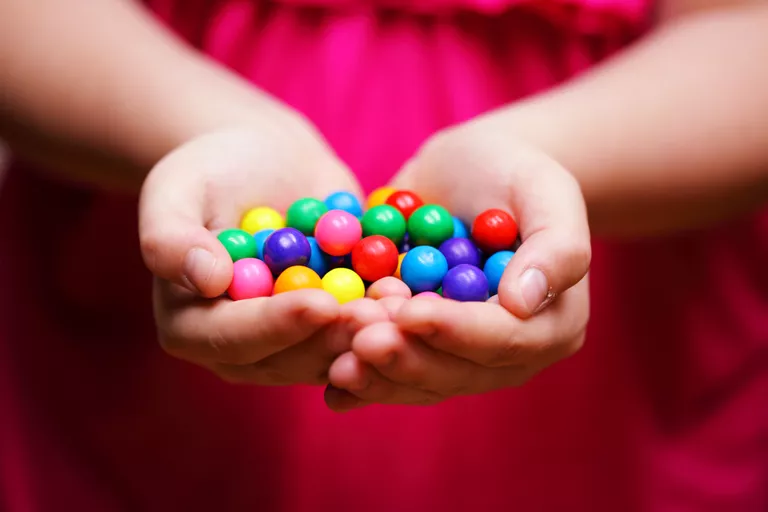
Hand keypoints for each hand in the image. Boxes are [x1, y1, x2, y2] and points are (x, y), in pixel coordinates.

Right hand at [139, 117, 383, 385]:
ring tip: (406, 305)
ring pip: (334, 352)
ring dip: (372, 334)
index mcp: (192, 327)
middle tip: (378, 314)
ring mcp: (293, 342)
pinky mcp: (332, 327)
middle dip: (336, 337)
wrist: (266, 160)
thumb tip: (205, 279)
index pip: (233, 339)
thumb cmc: (212, 170)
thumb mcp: (176, 189)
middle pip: (290, 358)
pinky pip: (362, 330)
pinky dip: (391, 316)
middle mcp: (243, 348)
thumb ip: (170, 237)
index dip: (277, 325)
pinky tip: (420, 296)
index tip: (320, 304)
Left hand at [324, 118, 591, 409]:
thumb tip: (521, 302)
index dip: (456, 330)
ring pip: (419, 379)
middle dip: (406, 355)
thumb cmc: (513, 173)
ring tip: (337, 354)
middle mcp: (507, 354)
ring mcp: (460, 356)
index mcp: (551, 324)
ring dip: (377, 372)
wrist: (468, 173)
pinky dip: (362, 380)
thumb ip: (556, 245)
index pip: (504, 339)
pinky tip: (331, 385)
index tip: (410, 312)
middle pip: (456, 371)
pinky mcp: (422, 349)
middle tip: (360, 334)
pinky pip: (393, 373)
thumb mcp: (546, 190)